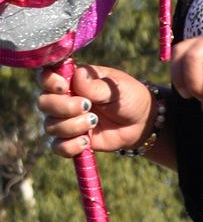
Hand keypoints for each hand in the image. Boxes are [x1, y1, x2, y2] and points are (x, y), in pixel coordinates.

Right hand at [37, 63, 151, 156]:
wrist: (141, 122)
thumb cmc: (129, 97)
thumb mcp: (118, 88)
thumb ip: (96, 85)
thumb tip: (77, 75)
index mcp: (72, 81)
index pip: (46, 77)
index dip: (49, 82)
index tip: (64, 87)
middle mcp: (63, 100)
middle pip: (43, 103)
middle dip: (63, 106)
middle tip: (87, 106)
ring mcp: (65, 121)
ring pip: (50, 126)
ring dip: (72, 126)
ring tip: (95, 121)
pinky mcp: (71, 140)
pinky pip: (58, 146)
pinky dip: (70, 145)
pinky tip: (87, 141)